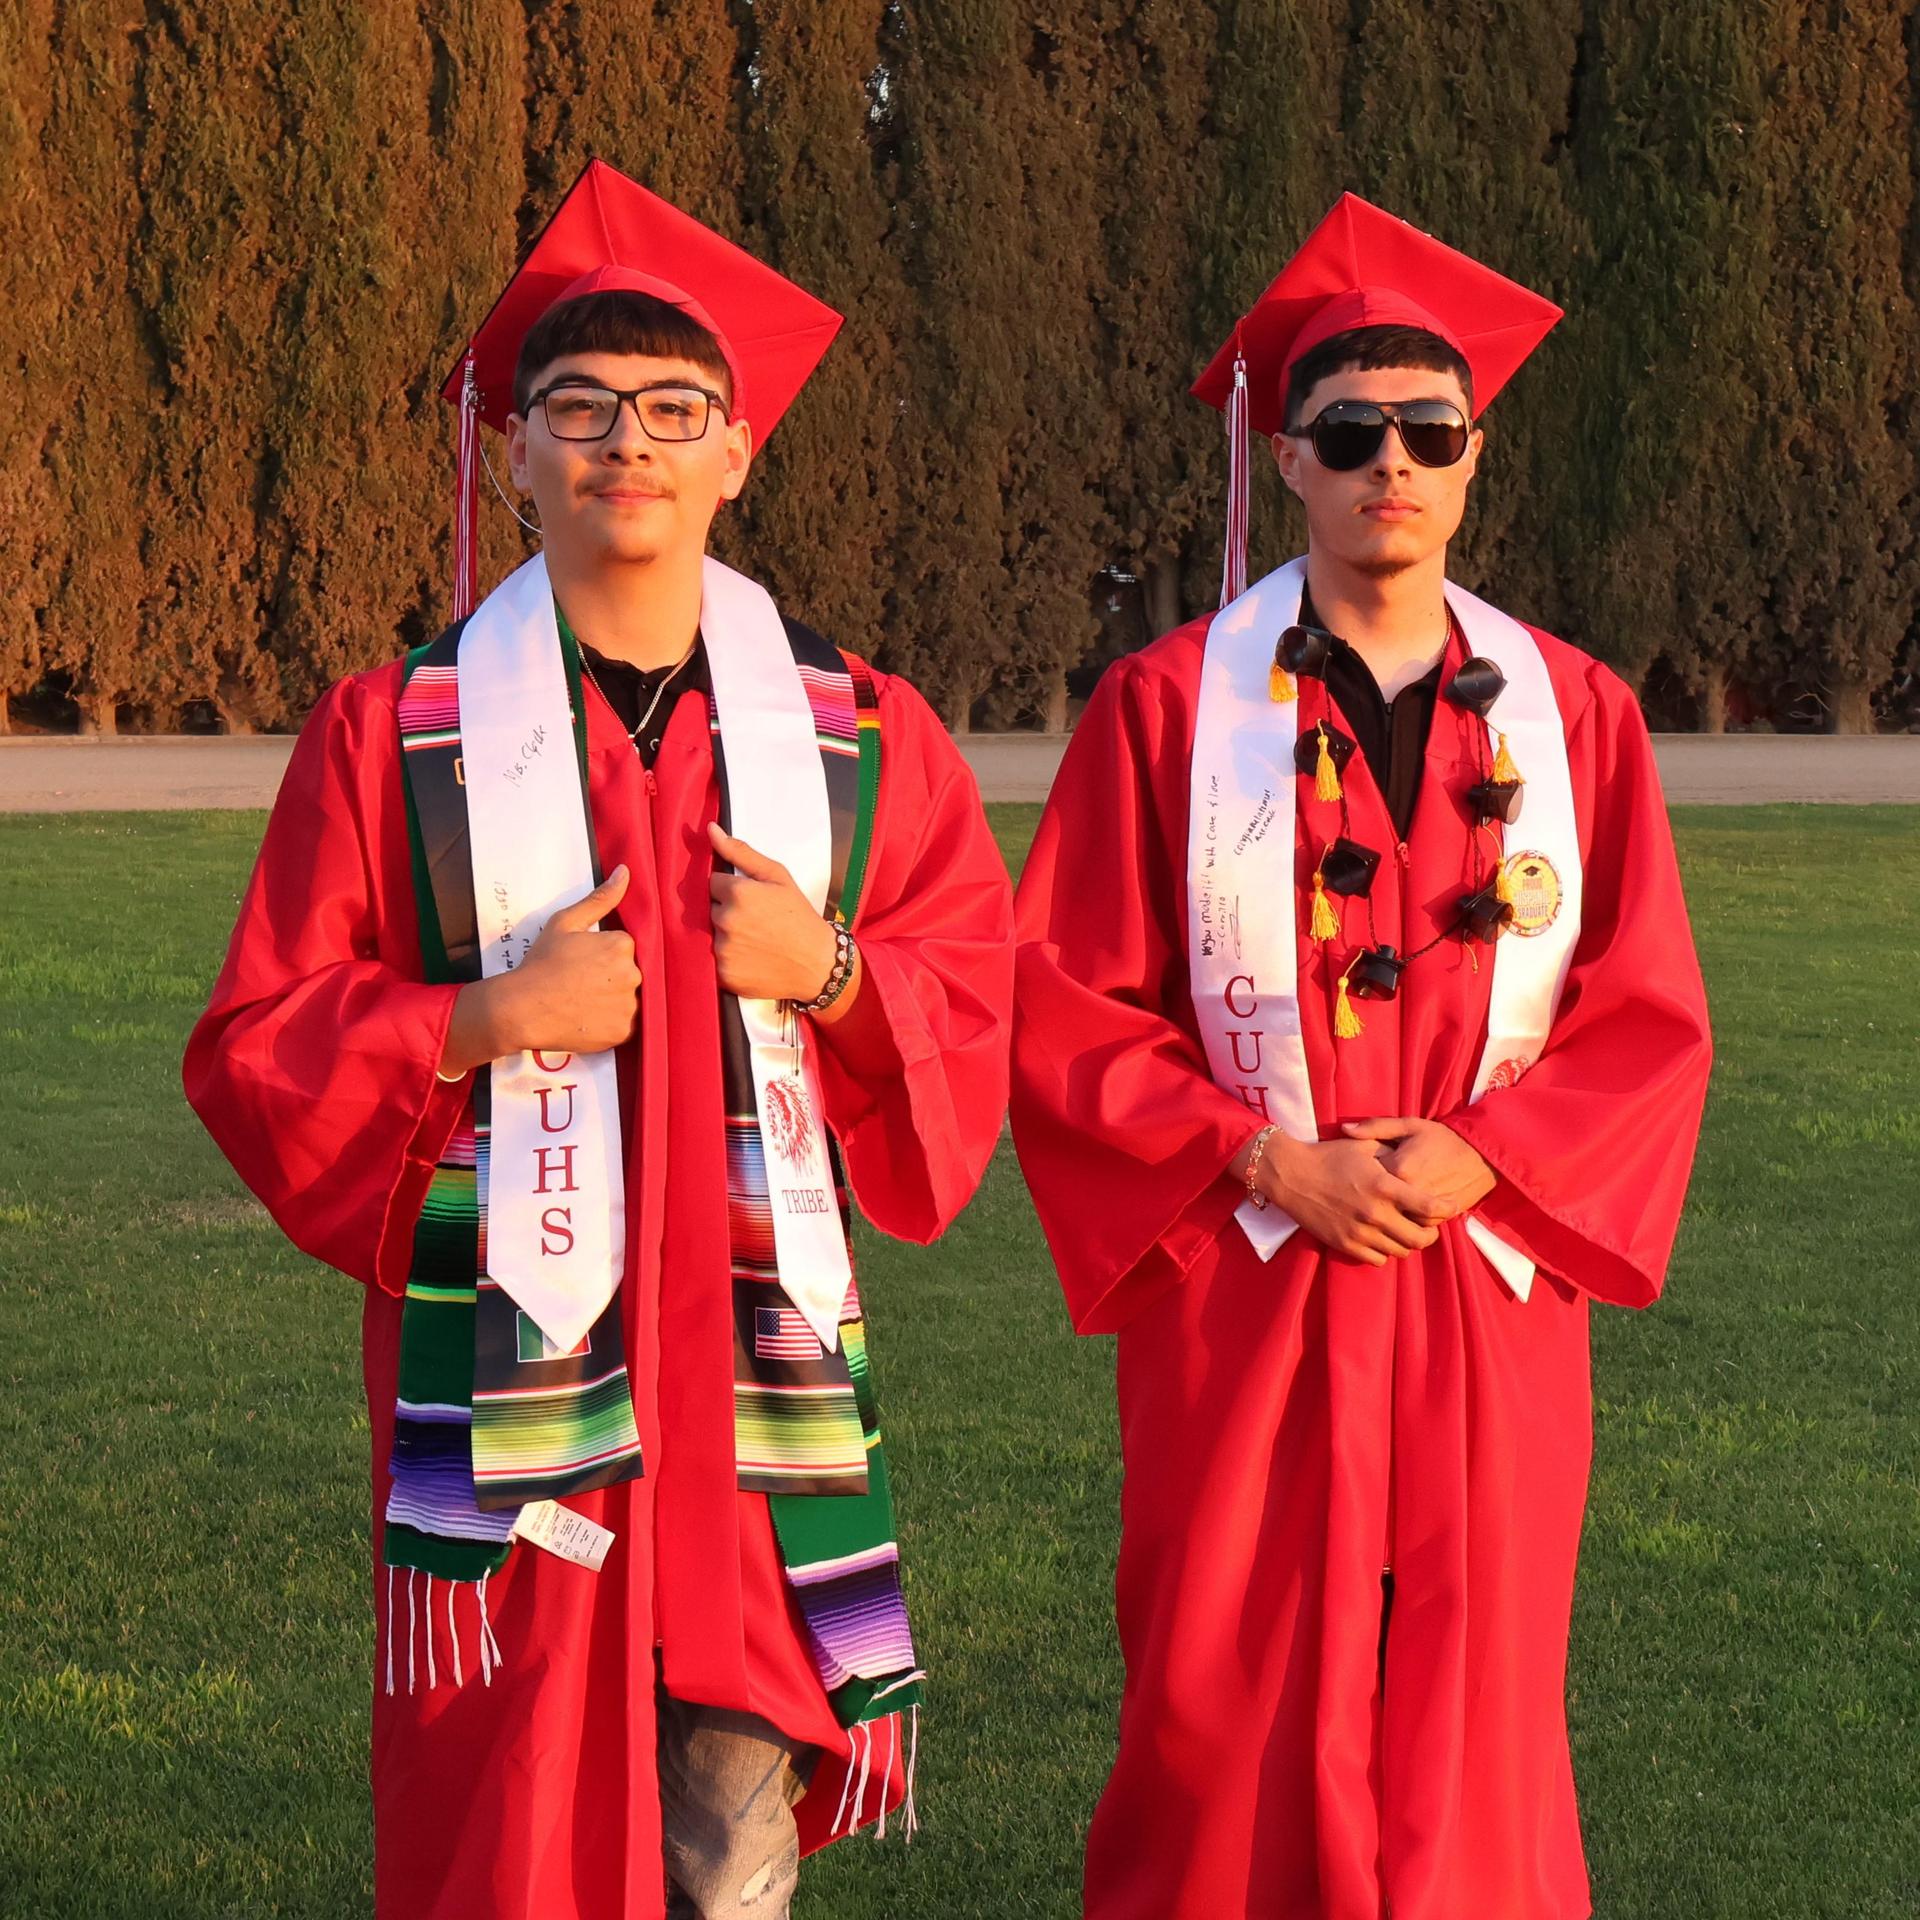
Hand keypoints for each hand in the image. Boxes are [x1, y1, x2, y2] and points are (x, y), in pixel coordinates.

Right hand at [440, 866, 640, 1071]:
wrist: (522, 1009)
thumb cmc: (541, 963)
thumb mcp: (565, 923)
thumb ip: (600, 898)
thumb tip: (625, 871)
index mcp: (622, 944)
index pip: (623, 947)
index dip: (600, 954)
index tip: (580, 963)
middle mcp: (633, 974)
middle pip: (628, 972)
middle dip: (609, 977)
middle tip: (579, 984)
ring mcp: (630, 1005)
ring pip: (628, 999)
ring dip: (612, 1000)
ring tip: (582, 1003)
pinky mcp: (624, 1032)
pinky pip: (625, 1025)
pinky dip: (610, 1022)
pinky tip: (588, 1018)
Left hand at [708, 823, 839, 1001]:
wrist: (817, 964)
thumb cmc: (800, 917)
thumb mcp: (778, 877)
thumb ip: (741, 852)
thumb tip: (711, 830)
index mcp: (737, 893)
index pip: (713, 882)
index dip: (731, 889)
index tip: (751, 900)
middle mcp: (726, 920)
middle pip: (710, 908)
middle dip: (727, 911)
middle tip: (755, 921)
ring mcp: (723, 949)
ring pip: (712, 934)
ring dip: (727, 935)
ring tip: (754, 940)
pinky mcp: (723, 974)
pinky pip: (714, 960)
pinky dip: (728, 959)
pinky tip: (750, 957)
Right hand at [1247, 1132, 1442, 1266]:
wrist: (1291, 1175)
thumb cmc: (1329, 1156)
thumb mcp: (1365, 1147)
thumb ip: (1393, 1156)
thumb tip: (1416, 1166)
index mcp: (1384, 1187)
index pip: (1429, 1206)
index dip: (1446, 1209)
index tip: (1450, 1206)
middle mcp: (1375, 1213)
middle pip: (1420, 1239)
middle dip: (1430, 1234)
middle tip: (1428, 1226)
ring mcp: (1360, 1233)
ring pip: (1400, 1252)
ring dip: (1407, 1243)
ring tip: (1404, 1231)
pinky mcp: (1345, 1245)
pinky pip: (1378, 1260)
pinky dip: (1385, 1252)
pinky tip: (1382, 1238)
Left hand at [1340, 1116, 1495, 1224]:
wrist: (1482, 1154)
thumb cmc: (1442, 1137)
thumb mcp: (1409, 1125)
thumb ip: (1375, 1128)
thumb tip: (1346, 1130)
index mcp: (1397, 1168)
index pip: (1366, 1180)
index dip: (1362, 1178)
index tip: (1361, 1175)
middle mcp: (1408, 1192)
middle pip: (1379, 1206)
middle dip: (1372, 1203)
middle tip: (1369, 1196)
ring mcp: (1424, 1209)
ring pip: (1397, 1222)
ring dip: (1392, 1218)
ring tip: (1387, 1208)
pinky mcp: (1439, 1219)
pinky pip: (1417, 1228)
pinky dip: (1411, 1224)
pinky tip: (1408, 1214)